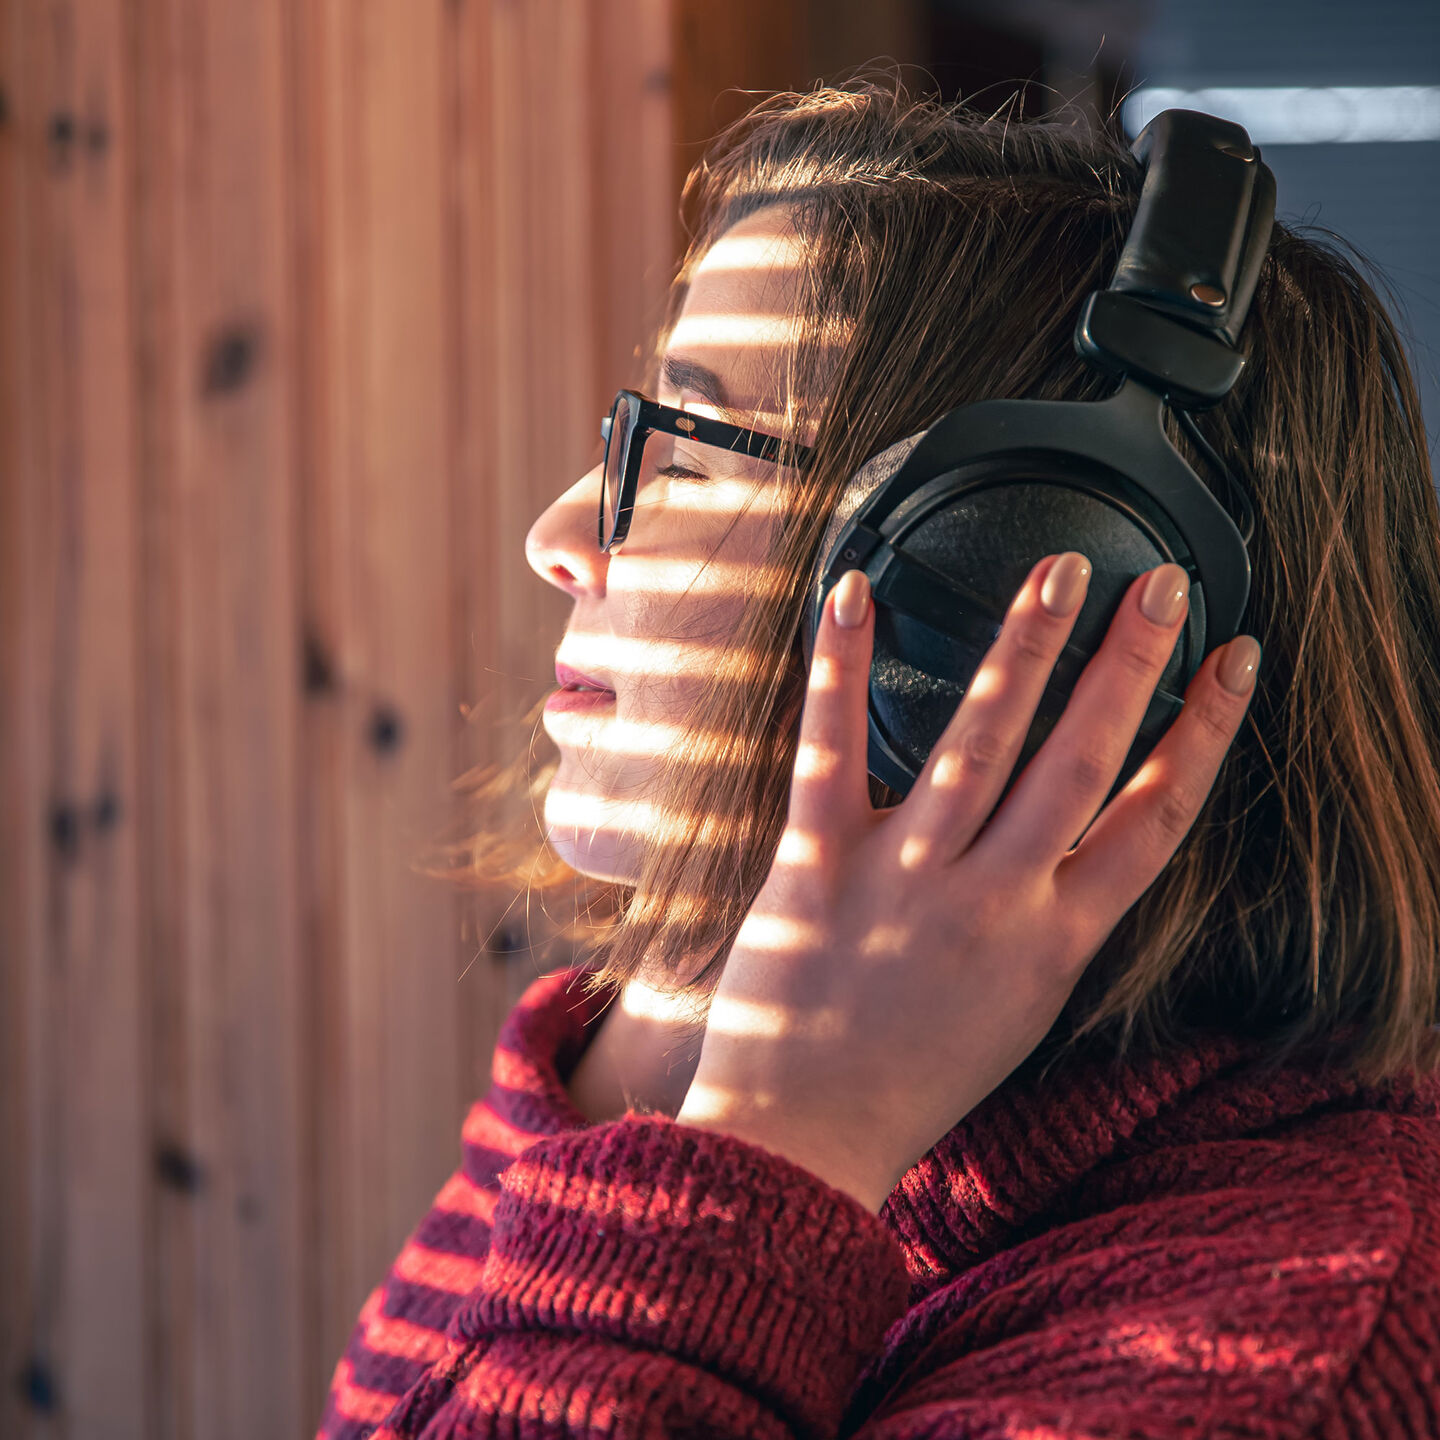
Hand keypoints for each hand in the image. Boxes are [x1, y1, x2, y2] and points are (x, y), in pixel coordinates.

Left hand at [673, 553, 1259, 1211]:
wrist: (804, 1139)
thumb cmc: (913, 1078)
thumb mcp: (1020, 1009)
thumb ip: (1056, 923)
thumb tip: (1085, 843)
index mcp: (1055, 942)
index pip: (1158, 817)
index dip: (1206, 731)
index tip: (1233, 663)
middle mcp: (994, 901)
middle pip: (1084, 759)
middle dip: (1132, 662)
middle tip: (1160, 582)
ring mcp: (905, 877)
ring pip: (982, 741)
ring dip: (1026, 647)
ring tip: (1059, 571)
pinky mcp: (817, 863)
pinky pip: (832, 747)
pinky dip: (843, 666)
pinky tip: (856, 592)